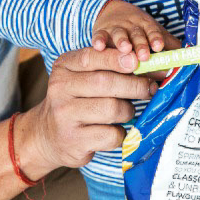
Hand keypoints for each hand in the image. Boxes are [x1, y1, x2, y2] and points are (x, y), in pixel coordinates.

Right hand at [16, 48, 157, 174]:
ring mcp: (65, 116)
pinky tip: (115, 130)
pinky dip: (121, 133)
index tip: (138, 60)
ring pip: (112, 109)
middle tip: (150, 88)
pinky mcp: (75, 141)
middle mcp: (60, 89)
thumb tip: (148, 63)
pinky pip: (111, 135)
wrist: (48, 134)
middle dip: (135, 85)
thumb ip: (107, 66)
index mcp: (63, 67)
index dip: (117, 58)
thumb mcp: (81, 76)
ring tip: (126, 111)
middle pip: (106, 83)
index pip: (91, 58)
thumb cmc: (76, 100)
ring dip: (128, 110)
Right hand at [92, 0, 179, 61]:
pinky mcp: (101, 32)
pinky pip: (99, 36)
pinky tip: (98, 47)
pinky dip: (98, 40)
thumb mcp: (154, 31)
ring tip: (125, 49)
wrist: (112, 10)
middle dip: (141, 44)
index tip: (159, 45)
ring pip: (119, 34)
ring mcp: (116, 29)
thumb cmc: (138, 28)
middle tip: (144, 55)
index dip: (156, 37)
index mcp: (146, 26)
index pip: (153, 31)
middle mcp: (132, 26)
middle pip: (137, 34)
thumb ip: (170, 44)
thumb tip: (191, 56)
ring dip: (122, 41)